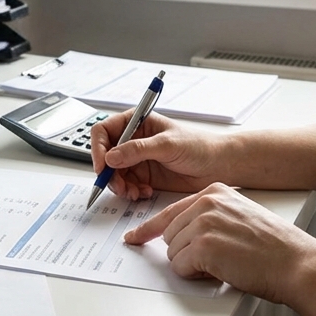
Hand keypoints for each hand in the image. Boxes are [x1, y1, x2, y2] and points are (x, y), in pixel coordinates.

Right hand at [89, 111, 225, 199]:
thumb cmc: (199, 146)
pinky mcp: (144, 176)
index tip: (102, 167)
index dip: (97, 148)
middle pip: (105, 156)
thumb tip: (111, 157)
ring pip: (114, 174)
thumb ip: (138, 150)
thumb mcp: (167, 144)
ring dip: (120, 185)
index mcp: (136, 122)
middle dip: (109, 173)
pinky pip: (126, 185)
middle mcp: (133, 140)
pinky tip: (145, 192)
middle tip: (120, 186)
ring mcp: (137, 159)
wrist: (218, 166)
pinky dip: (131, 191)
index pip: (104, 132)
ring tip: (134, 192)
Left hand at [123, 182, 315, 304]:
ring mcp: (202, 222)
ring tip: (225, 263)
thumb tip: (182, 236)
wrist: (296, 263)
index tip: (134, 237)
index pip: (170, 211)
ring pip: (172, 253)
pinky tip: (220, 271)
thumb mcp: (239, 218)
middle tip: (219, 259)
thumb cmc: (274, 248)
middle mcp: (205, 202)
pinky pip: (180, 267)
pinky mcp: (202, 246)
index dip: (150, 228)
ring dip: (193, 265)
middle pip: (170, 235)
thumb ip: (210, 218)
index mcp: (214, 192)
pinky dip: (195, 275)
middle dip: (187, 253)